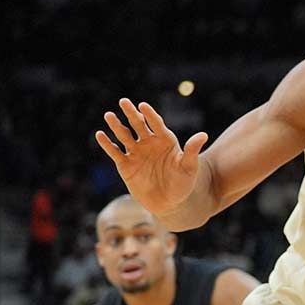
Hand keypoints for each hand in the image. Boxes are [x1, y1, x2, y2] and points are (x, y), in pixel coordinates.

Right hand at [94, 98, 208, 214]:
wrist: (170, 203)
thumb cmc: (183, 184)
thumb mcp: (189, 168)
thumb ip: (192, 151)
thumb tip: (203, 134)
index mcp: (165, 140)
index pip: (156, 123)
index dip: (150, 115)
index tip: (143, 106)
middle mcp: (149, 143)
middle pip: (138, 124)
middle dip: (131, 113)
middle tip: (123, 101)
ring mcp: (136, 153)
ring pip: (124, 135)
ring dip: (116, 125)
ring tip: (109, 115)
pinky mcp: (125, 165)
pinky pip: (114, 152)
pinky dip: (107, 144)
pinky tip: (100, 134)